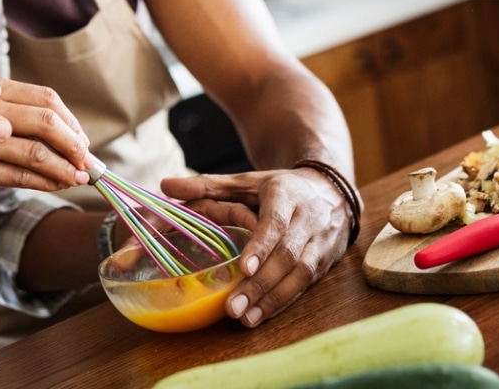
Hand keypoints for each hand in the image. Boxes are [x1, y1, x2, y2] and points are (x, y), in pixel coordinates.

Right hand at [0, 78, 90, 192]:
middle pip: (46, 121)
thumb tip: (70, 132)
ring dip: (64, 168)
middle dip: (74, 144)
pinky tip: (57, 185)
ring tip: (78, 177)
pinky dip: (46, 182)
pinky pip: (20, 176)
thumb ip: (15, 114)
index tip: (82, 139)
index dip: (70, 120)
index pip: (45, 98)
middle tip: (87, 160)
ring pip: (37, 152)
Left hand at [160, 167, 350, 326]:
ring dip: (272, 299)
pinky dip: (283, 303)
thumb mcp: (246, 180)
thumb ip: (208, 185)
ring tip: (245, 318)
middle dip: (261, 284)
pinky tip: (260, 316)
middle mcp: (307, 219)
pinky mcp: (325, 263)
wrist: (333, 192)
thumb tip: (166, 185)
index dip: (261, 246)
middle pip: (287, 255)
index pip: (276, 223)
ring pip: (300, 274)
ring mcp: (320, 243)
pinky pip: (305, 286)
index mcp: (285, 195)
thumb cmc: (280, 189)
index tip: (243, 268)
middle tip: (233, 307)